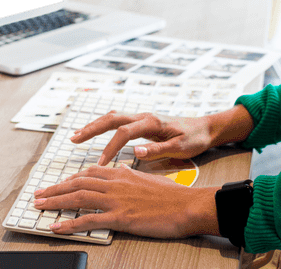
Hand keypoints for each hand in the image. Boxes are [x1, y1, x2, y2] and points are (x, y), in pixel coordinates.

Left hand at [32, 164, 218, 238]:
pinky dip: (69, 223)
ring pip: (78, 197)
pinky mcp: (120, 218)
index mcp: (121, 173)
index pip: (88, 173)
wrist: (188, 205)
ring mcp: (116, 200)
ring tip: (39, 207)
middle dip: (54, 189)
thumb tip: (119, 171)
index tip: (56, 185)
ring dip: (55, 202)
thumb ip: (129, 175)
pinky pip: (88, 220)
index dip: (69, 179)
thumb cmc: (172, 196)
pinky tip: (57, 227)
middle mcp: (115, 183)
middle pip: (77, 182)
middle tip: (38, 196)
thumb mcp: (147, 178)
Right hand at [72, 111, 215, 165]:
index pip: (124, 133)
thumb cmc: (195, 138)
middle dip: (91, 128)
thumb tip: (134, 152)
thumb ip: (158, 150)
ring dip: (94, 125)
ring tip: (76, 136)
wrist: (206, 128)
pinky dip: (103, 127)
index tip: (100, 164)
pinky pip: (118, 122)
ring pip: (112, 118)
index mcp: (152, 122)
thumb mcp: (181, 147)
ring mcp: (142, 118)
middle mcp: (144, 116)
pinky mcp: (142, 123)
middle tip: (74, 139)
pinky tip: (93, 133)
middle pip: (112, 119)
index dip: (110, 148)